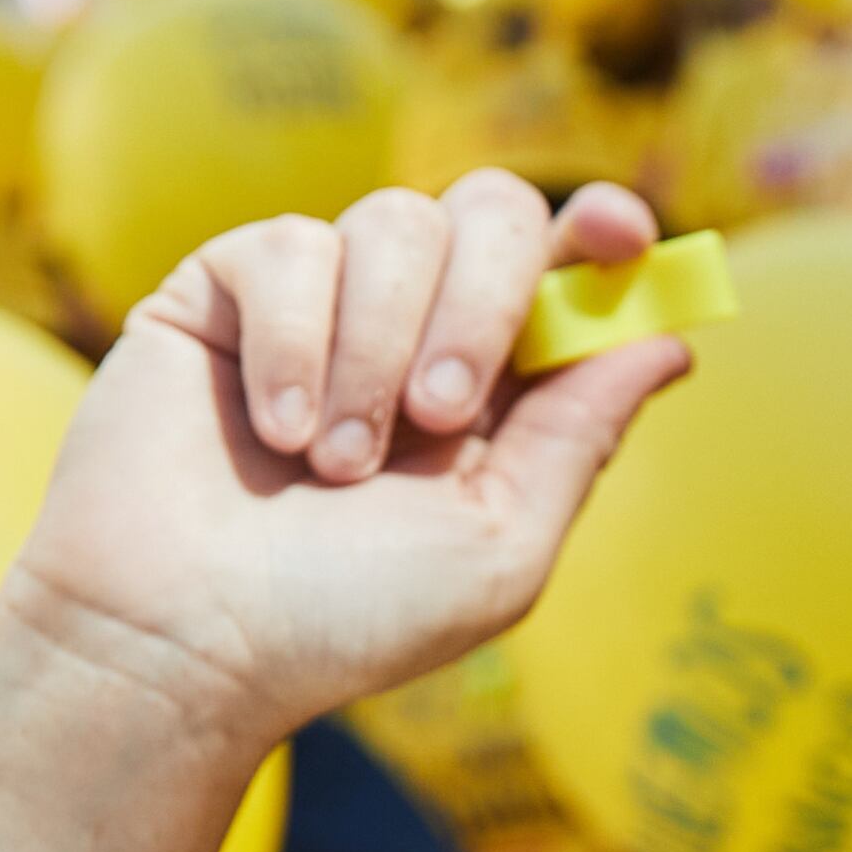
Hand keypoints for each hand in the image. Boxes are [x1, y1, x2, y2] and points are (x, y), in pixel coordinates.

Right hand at [0, 173, 686, 757]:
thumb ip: (579, 438)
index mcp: (494, 383)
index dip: (606, 231)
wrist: (182, 641)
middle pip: (495, 210)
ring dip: (377, 348)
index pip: (568, 264)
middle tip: (442, 411)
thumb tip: (669, 345)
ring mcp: (320, 298)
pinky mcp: (225, 287)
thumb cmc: (341, 618)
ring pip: (395, 220)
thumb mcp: (499, 548)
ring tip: (334, 465)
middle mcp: (414, 325)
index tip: (623, 234)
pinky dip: (294, 343)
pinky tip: (274, 432)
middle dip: (487, 299)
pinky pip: (289, 245)